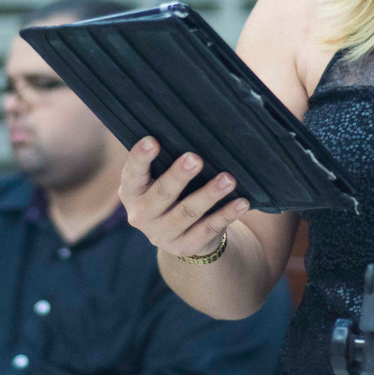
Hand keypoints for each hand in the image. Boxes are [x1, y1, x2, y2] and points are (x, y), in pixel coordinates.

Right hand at [119, 137, 250, 257]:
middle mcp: (141, 215)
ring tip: (228, 179)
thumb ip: (165, 161)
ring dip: (209, 194)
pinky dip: (226, 214)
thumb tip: (188, 128)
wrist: (179, 234)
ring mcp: (162, 235)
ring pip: (188, 212)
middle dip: (179, 176)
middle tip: (195, 159)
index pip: (132, 173)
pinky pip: (209, 228)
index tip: (153, 141)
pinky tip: (242, 202)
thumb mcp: (157, 178)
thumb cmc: (170, 191)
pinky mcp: (186, 246)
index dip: (140, 158)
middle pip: (162, 194)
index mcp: (131, 192)